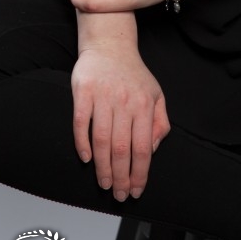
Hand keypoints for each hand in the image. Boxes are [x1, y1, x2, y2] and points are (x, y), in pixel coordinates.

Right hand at [71, 39, 169, 198]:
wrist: (110, 44)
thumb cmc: (133, 74)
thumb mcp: (156, 95)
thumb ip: (159, 122)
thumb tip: (152, 149)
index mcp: (144, 105)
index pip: (142, 148)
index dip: (139, 173)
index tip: (136, 191)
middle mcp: (124, 102)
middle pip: (121, 148)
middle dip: (121, 177)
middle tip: (119, 195)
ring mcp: (102, 96)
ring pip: (101, 140)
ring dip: (102, 167)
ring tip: (105, 184)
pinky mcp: (83, 91)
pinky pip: (81, 122)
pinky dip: (82, 143)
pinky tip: (86, 158)